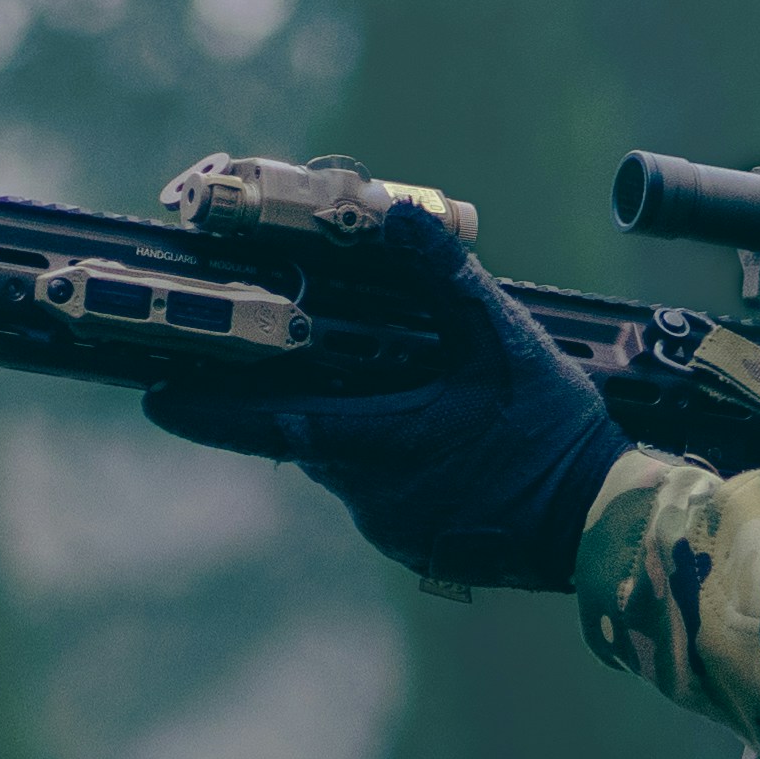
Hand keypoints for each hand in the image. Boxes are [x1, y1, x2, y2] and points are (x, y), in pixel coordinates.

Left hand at [143, 200, 620, 591]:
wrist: (606, 528)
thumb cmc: (556, 435)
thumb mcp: (507, 340)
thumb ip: (445, 275)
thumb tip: (395, 212)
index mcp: (381, 442)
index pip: (270, 422)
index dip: (207, 408)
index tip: (153, 395)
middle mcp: (373, 494)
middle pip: (309, 434)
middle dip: (297, 396)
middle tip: (283, 359)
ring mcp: (393, 527)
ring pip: (347, 463)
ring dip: (355, 425)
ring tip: (402, 392)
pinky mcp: (418, 546)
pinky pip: (381, 492)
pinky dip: (390, 459)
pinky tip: (437, 438)